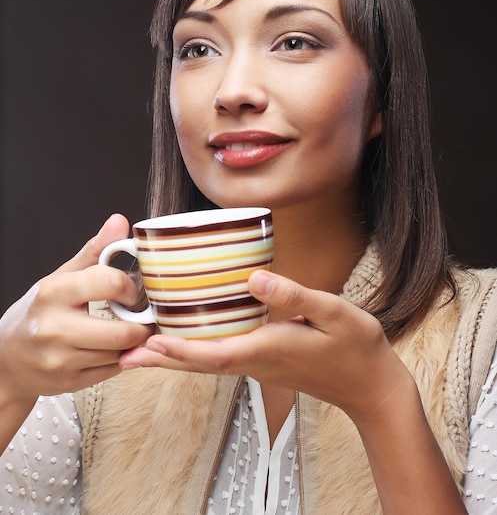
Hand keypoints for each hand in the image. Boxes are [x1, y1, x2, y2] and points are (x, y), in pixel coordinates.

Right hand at [0, 214, 152, 404]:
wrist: (7, 359)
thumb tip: (120, 221)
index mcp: (54, 293)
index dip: (131, 287)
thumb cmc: (40, 311)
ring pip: (121, 353)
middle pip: (123, 332)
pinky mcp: (68, 383)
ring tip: (126, 330)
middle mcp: (54, 328)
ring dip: (131, 343)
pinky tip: (111, 348)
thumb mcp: (61, 277)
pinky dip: (120, 359)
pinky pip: (113, 371)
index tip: (132, 291)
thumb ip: (95, 251)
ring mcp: (60, 360)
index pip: (110, 283)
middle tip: (142, 317)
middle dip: (141, 325)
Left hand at [121, 269, 412, 423]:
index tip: (149, 342)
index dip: (180, 349)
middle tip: (122, 355)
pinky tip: (185, 343)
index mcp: (269, 349)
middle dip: (161, 359)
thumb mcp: (334, 313)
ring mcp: (258, 365)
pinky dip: (194, 353)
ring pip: (206, 363)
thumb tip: (255, 278)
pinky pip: (219, 359)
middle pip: (199, 363)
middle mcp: (256, 361)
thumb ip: (295, 296)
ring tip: (140, 351)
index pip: (215, 353)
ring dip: (172, 358)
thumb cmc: (356, 348)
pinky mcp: (264, 361)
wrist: (369, 385)